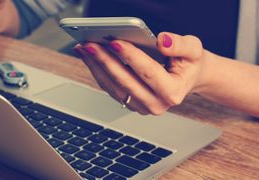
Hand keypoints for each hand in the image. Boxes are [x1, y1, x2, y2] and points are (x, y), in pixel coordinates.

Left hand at [74, 32, 206, 114]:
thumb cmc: (188, 64)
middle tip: (91, 45)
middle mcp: (156, 104)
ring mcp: (141, 106)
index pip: (148, 73)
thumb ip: (180, 45)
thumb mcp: (193, 50)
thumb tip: (162, 41)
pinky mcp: (130, 103)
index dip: (131, 57)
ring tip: (84, 49)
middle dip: (106, 61)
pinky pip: (110, 88)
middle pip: (125, 82)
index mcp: (173, 92)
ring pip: (113, 87)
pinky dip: (98, 71)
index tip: (115, 42)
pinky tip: (90, 57)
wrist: (186, 78)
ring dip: (97, 67)